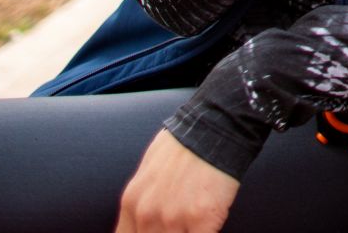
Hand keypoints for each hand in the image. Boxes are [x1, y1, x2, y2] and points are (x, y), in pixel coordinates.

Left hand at [116, 129, 240, 232]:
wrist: (216, 125)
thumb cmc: (185, 143)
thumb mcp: (148, 171)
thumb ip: (143, 199)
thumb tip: (145, 219)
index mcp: (131, 202)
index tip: (155, 231)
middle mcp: (147, 214)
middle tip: (178, 225)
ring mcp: (173, 219)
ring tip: (192, 221)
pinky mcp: (202, 220)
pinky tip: (207, 223)